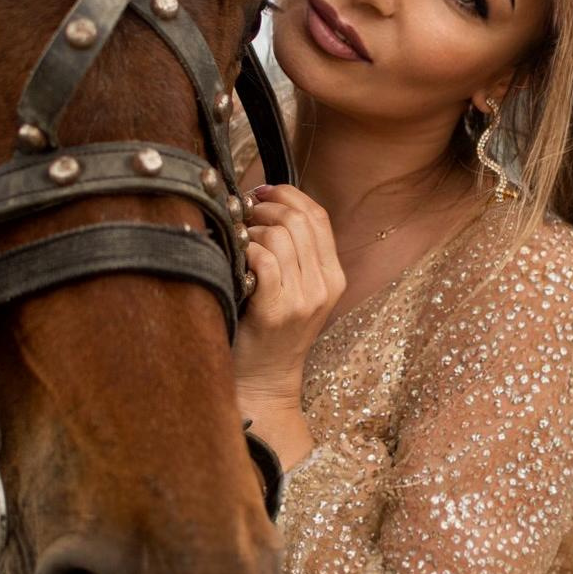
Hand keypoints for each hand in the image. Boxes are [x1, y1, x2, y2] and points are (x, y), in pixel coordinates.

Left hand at [235, 182, 345, 406]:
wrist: (266, 381)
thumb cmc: (272, 332)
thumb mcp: (299, 290)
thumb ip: (296, 252)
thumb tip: (267, 201)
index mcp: (334, 276)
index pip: (319, 216)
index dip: (289, 195)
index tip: (263, 192)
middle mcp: (324, 286)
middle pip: (299, 220)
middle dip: (266, 207)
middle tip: (245, 214)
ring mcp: (302, 299)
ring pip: (279, 237)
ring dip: (252, 230)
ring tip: (240, 242)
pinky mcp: (276, 311)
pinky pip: (263, 260)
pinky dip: (246, 251)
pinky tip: (238, 260)